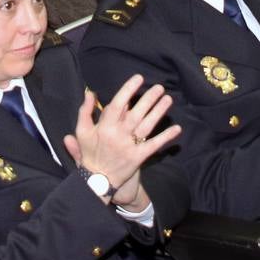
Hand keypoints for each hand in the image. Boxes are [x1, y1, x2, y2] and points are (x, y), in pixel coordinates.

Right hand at [62, 75, 181, 210]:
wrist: (96, 181)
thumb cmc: (90, 153)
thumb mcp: (82, 131)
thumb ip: (85, 111)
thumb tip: (90, 92)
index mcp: (104, 127)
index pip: (118, 105)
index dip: (128, 90)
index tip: (139, 78)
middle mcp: (118, 135)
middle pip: (136, 113)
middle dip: (149, 99)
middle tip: (159, 87)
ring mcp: (129, 147)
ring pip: (146, 126)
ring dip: (159, 112)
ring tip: (168, 99)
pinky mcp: (138, 158)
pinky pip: (154, 145)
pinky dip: (165, 137)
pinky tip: (177, 128)